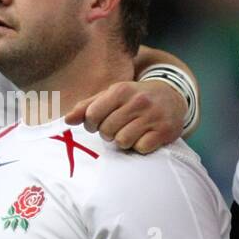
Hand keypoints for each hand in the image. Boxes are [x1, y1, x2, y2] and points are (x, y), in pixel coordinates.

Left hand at [66, 80, 185, 153]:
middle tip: (118, 127)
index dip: (91, 124)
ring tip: (131, 131)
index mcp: (121, 90)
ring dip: (124, 141)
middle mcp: (138, 101)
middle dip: (108, 133)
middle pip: (107, 130)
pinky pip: (141, 148)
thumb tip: (67, 120)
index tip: (98, 124)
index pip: (92, 115)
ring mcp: (153, 116)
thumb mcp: (111, 95)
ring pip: (123, 141)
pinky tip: (144, 136)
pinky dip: (140, 146)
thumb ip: (88, 106)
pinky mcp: (164, 131)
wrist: (172, 96)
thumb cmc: (134, 98)